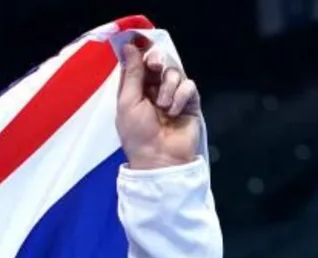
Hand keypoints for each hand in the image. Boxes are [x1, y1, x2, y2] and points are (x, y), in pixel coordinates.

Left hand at [115, 38, 201, 170]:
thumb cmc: (137, 133)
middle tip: (155, 67)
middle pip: (158, 62)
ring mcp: (172, 94)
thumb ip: (131, 73)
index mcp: (134, 90)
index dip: (140, 52)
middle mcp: (153, 90)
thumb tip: (129, 47)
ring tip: (163, 106)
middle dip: (156, 62)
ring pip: (174, 72)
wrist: (160, 156)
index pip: (138, 63)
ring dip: (168, 87)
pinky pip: (189, 86)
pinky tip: (174, 111)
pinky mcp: (189, 101)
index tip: (140, 40)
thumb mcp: (128, 102)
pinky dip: (180, 97)